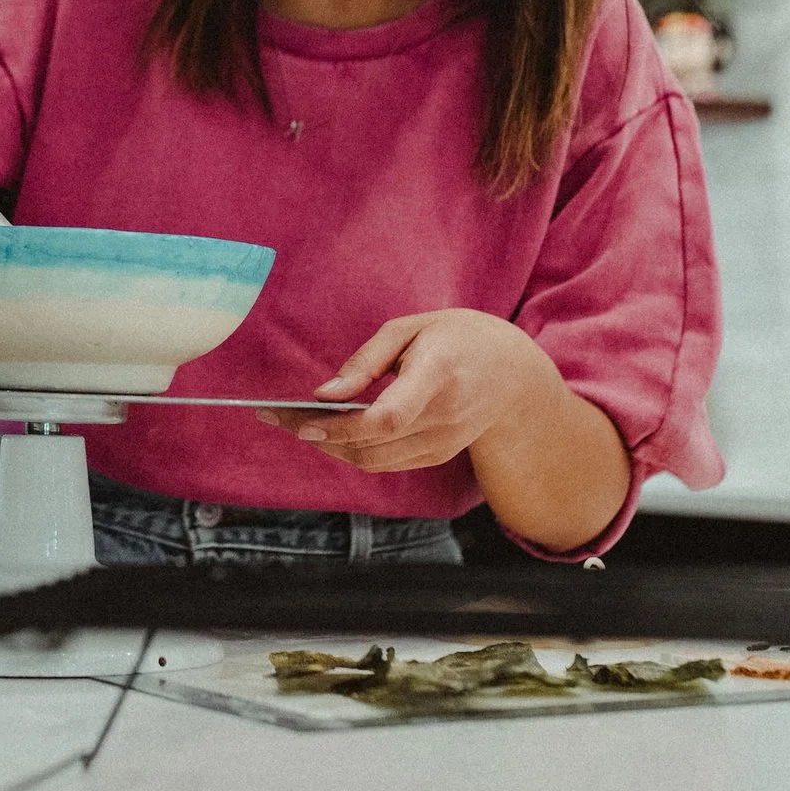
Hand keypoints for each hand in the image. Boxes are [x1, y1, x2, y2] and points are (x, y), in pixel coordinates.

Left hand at [260, 309, 554, 472]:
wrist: (515, 376)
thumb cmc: (458, 338)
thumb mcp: (413, 328)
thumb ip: (366, 360)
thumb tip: (323, 394)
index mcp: (438, 376)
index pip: (388, 418)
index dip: (341, 427)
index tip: (303, 420)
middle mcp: (443, 418)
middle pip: (370, 444)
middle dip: (317, 435)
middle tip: (274, 416)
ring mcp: (443, 444)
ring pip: (372, 460)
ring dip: (328, 446)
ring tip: (294, 422)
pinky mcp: (437, 456)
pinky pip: (384, 463)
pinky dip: (351, 450)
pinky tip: (329, 431)